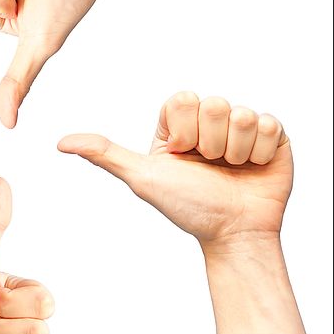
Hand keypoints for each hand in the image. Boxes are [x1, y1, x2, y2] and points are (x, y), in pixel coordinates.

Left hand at [58, 91, 291, 246]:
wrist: (233, 234)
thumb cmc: (187, 207)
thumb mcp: (142, 178)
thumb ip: (105, 154)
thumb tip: (60, 142)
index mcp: (178, 125)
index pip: (183, 99)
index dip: (183, 131)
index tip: (181, 155)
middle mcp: (209, 121)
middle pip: (213, 104)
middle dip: (209, 144)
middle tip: (209, 167)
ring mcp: (241, 127)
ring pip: (242, 114)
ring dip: (235, 152)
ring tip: (231, 170)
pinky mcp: (272, 135)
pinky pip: (269, 124)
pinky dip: (259, 154)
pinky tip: (252, 169)